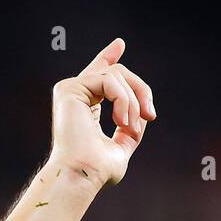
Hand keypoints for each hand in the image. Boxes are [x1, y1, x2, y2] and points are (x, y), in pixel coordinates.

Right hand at [49, 37, 156, 187]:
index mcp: (85, 107)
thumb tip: (142, 113)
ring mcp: (71, 90)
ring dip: (132, 101)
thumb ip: (129, 129)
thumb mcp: (121, 148)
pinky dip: (122, 100)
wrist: (82, 175)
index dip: (109, 57)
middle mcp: (76, 95)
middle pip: (116, 72)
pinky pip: (108, 79)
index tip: (120, 44)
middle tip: (150, 115)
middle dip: (140, 90)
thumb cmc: (97, 171)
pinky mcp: (70, 88)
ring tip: (130, 127)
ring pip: (115, 74)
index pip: (98, 76)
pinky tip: (121, 121)